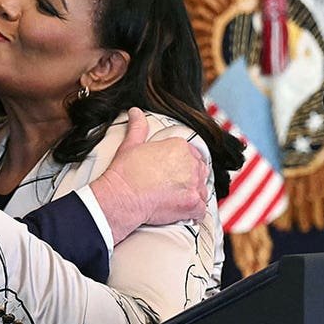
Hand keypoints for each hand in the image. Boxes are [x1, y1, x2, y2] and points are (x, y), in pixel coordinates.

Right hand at [89, 108, 208, 242]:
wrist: (121, 197)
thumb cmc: (125, 172)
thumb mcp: (131, 144)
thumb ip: (138, 127)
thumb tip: (135, 111)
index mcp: (180, 146)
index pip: (191, 154)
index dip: (182, 164)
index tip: (172, 172)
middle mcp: (191, 164)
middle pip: (199, 171)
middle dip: (189, 178)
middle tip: (173, 187)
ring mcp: (194, 185)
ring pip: (202, 190)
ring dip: (192, 194)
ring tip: (175, 199)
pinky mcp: (193, 204)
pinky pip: (201, 210)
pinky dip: (193, 212)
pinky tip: (181, 211)